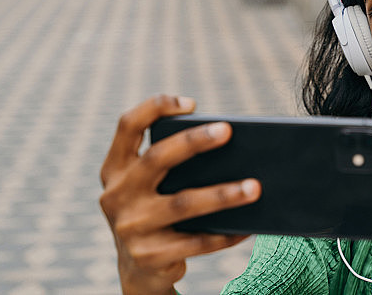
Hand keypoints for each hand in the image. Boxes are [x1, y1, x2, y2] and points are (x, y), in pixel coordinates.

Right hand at [99, 95, 260, 294]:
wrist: (139, 269)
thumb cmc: (157, 210)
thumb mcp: (151, 186)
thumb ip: (172, 165)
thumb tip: (231, 148)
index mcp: (116, 168)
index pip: (128, 125)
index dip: (156, 107)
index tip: (191, 103)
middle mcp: (117, 195)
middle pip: (157, 158)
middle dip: (194, 141)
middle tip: (228, 130)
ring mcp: (130, 227)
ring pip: (183, 203)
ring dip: (223, 194)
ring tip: (255, 187)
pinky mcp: (148, 257)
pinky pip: (196, 242)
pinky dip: (225, 234)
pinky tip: (248, 226)